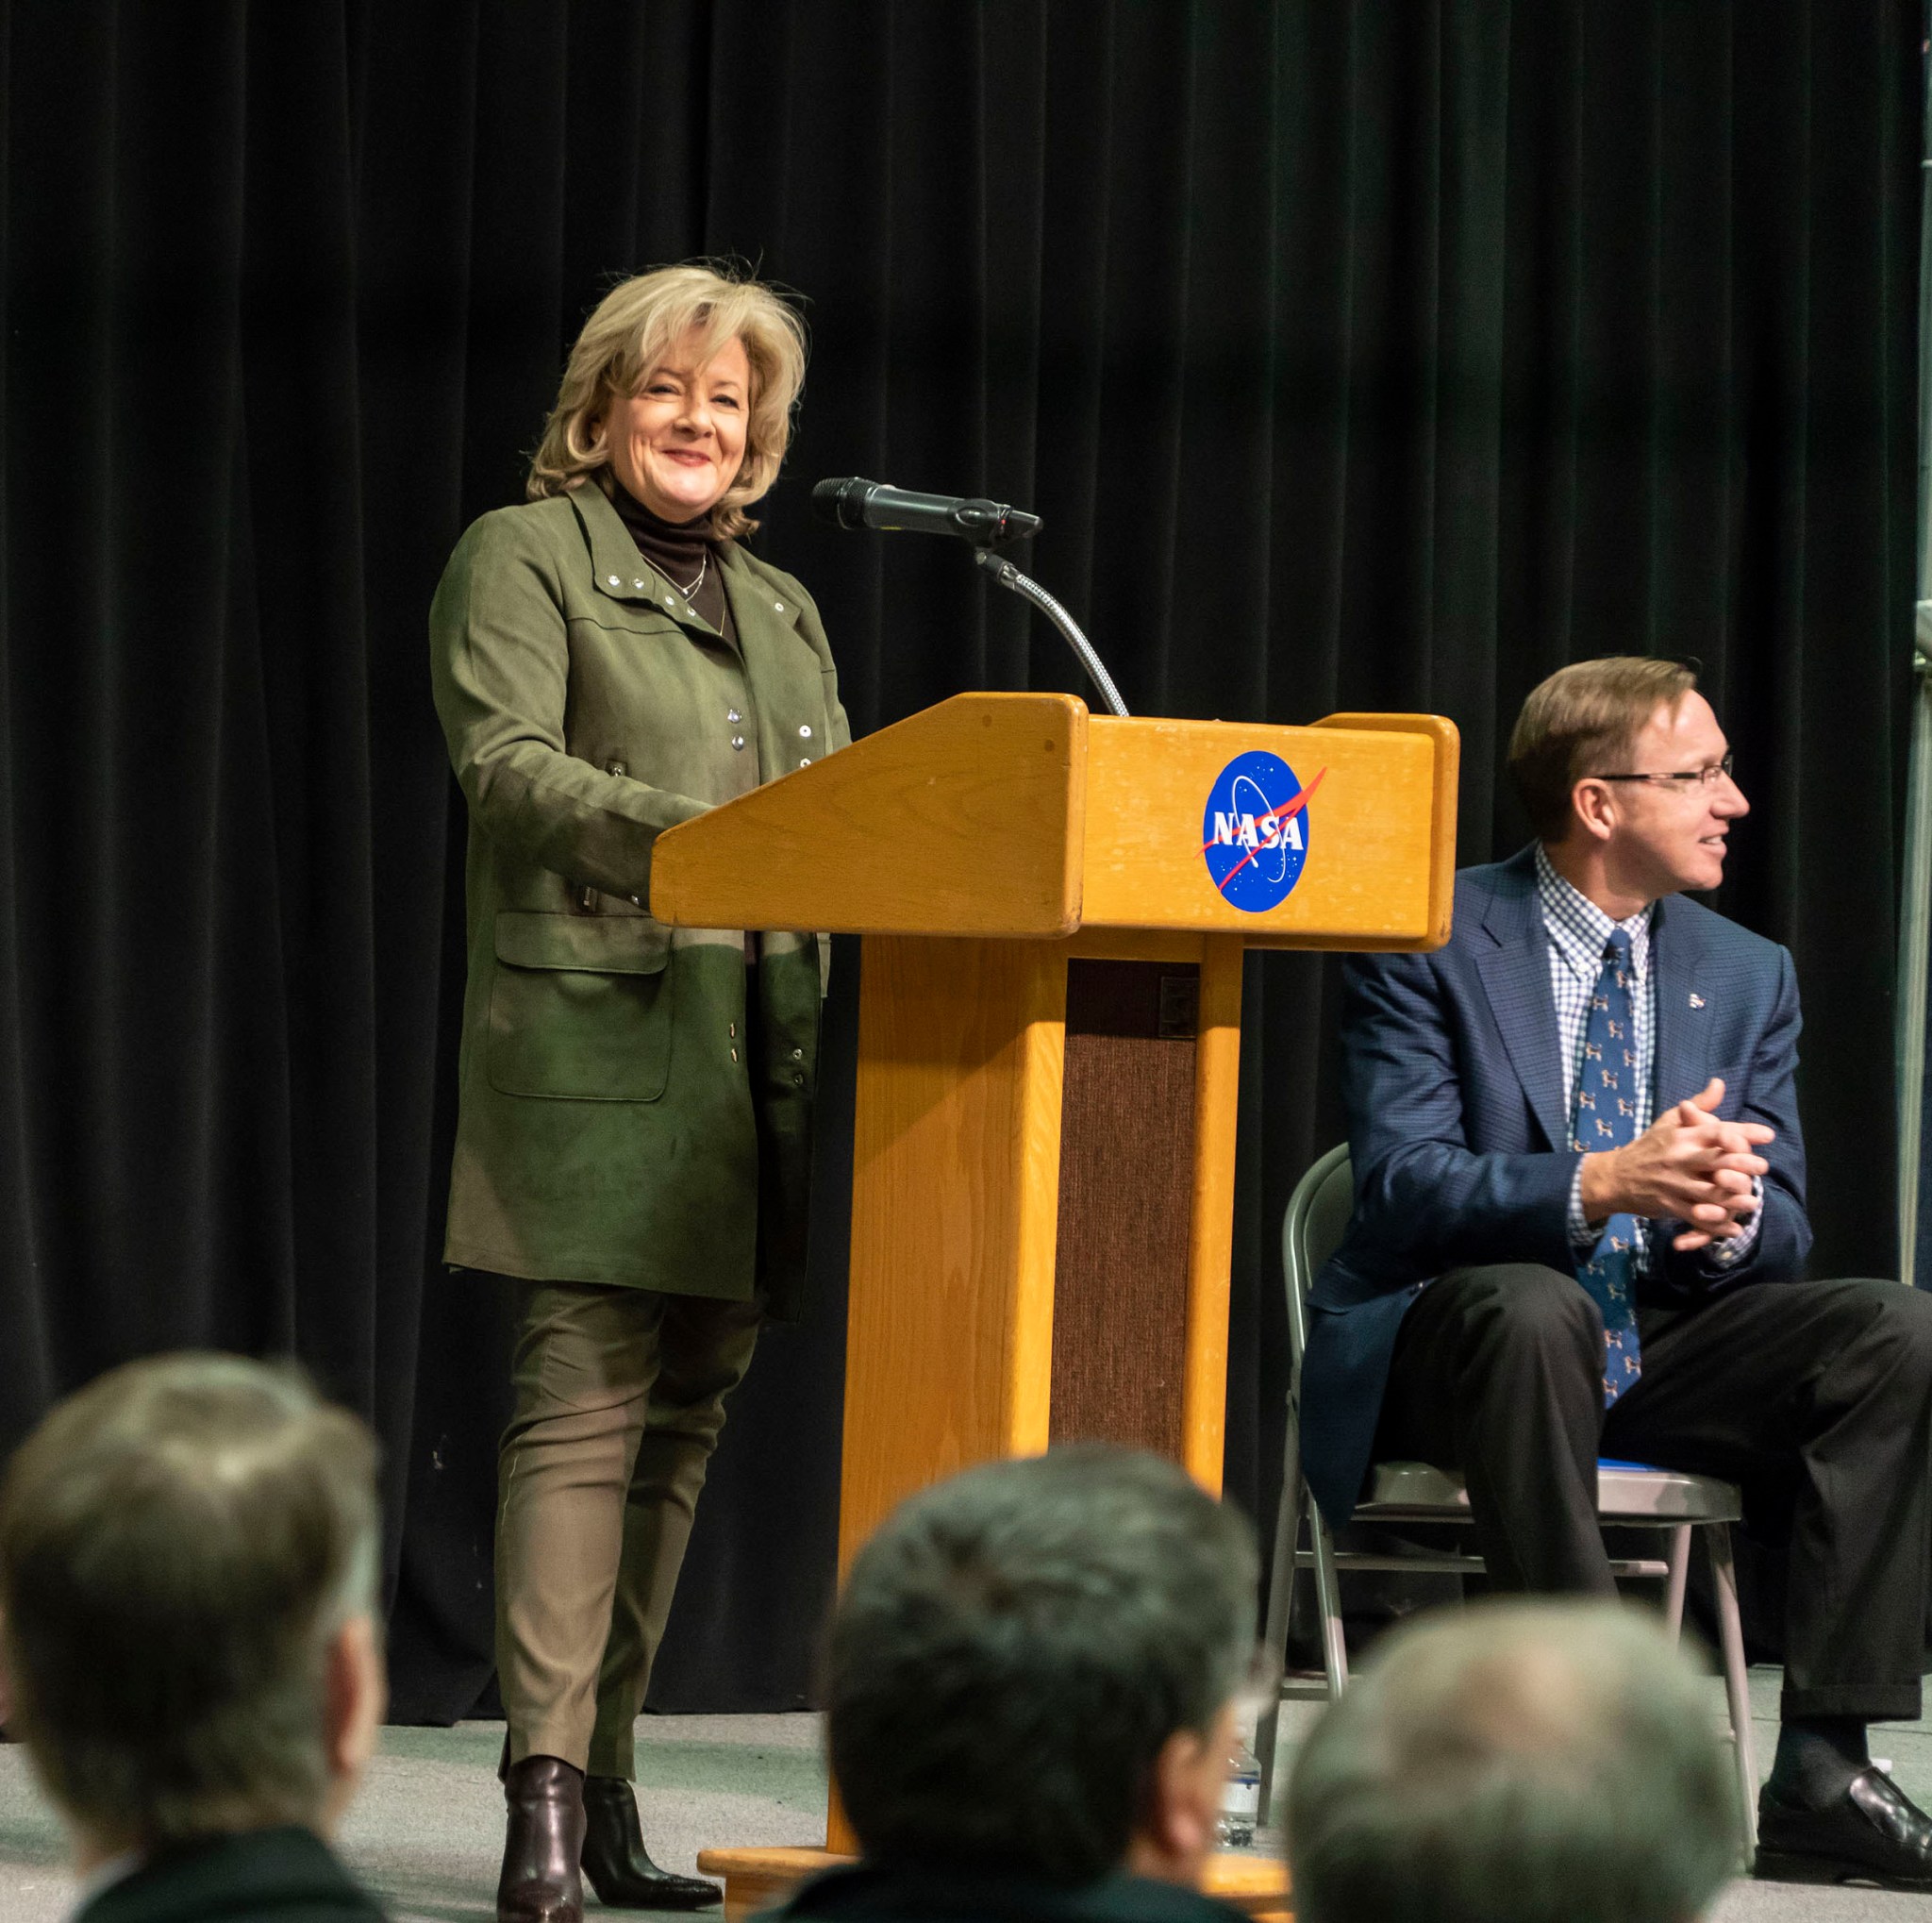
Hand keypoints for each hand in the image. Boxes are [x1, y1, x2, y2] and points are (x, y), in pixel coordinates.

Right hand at [1578, 1078, 1771, 1251]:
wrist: (1614, 1176)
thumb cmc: (1649, 1147)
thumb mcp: (1669, 1121)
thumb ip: (1699, 1105)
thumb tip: (1719, 1083)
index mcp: (1681, 1136)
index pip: (1715, 1130)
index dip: (1742, 1132)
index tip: (1767, 1135)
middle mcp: (1678, 1158)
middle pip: (1715, 1161)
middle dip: (1743, 1165)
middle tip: (1762, 1167)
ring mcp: (1673, 1183)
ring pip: (1708, 1193)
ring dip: (1733, 1199)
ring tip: (1754, 1201)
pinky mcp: (1668, 1204)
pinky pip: (1695, 1217)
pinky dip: (1716, 1224)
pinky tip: (1734, 1226)